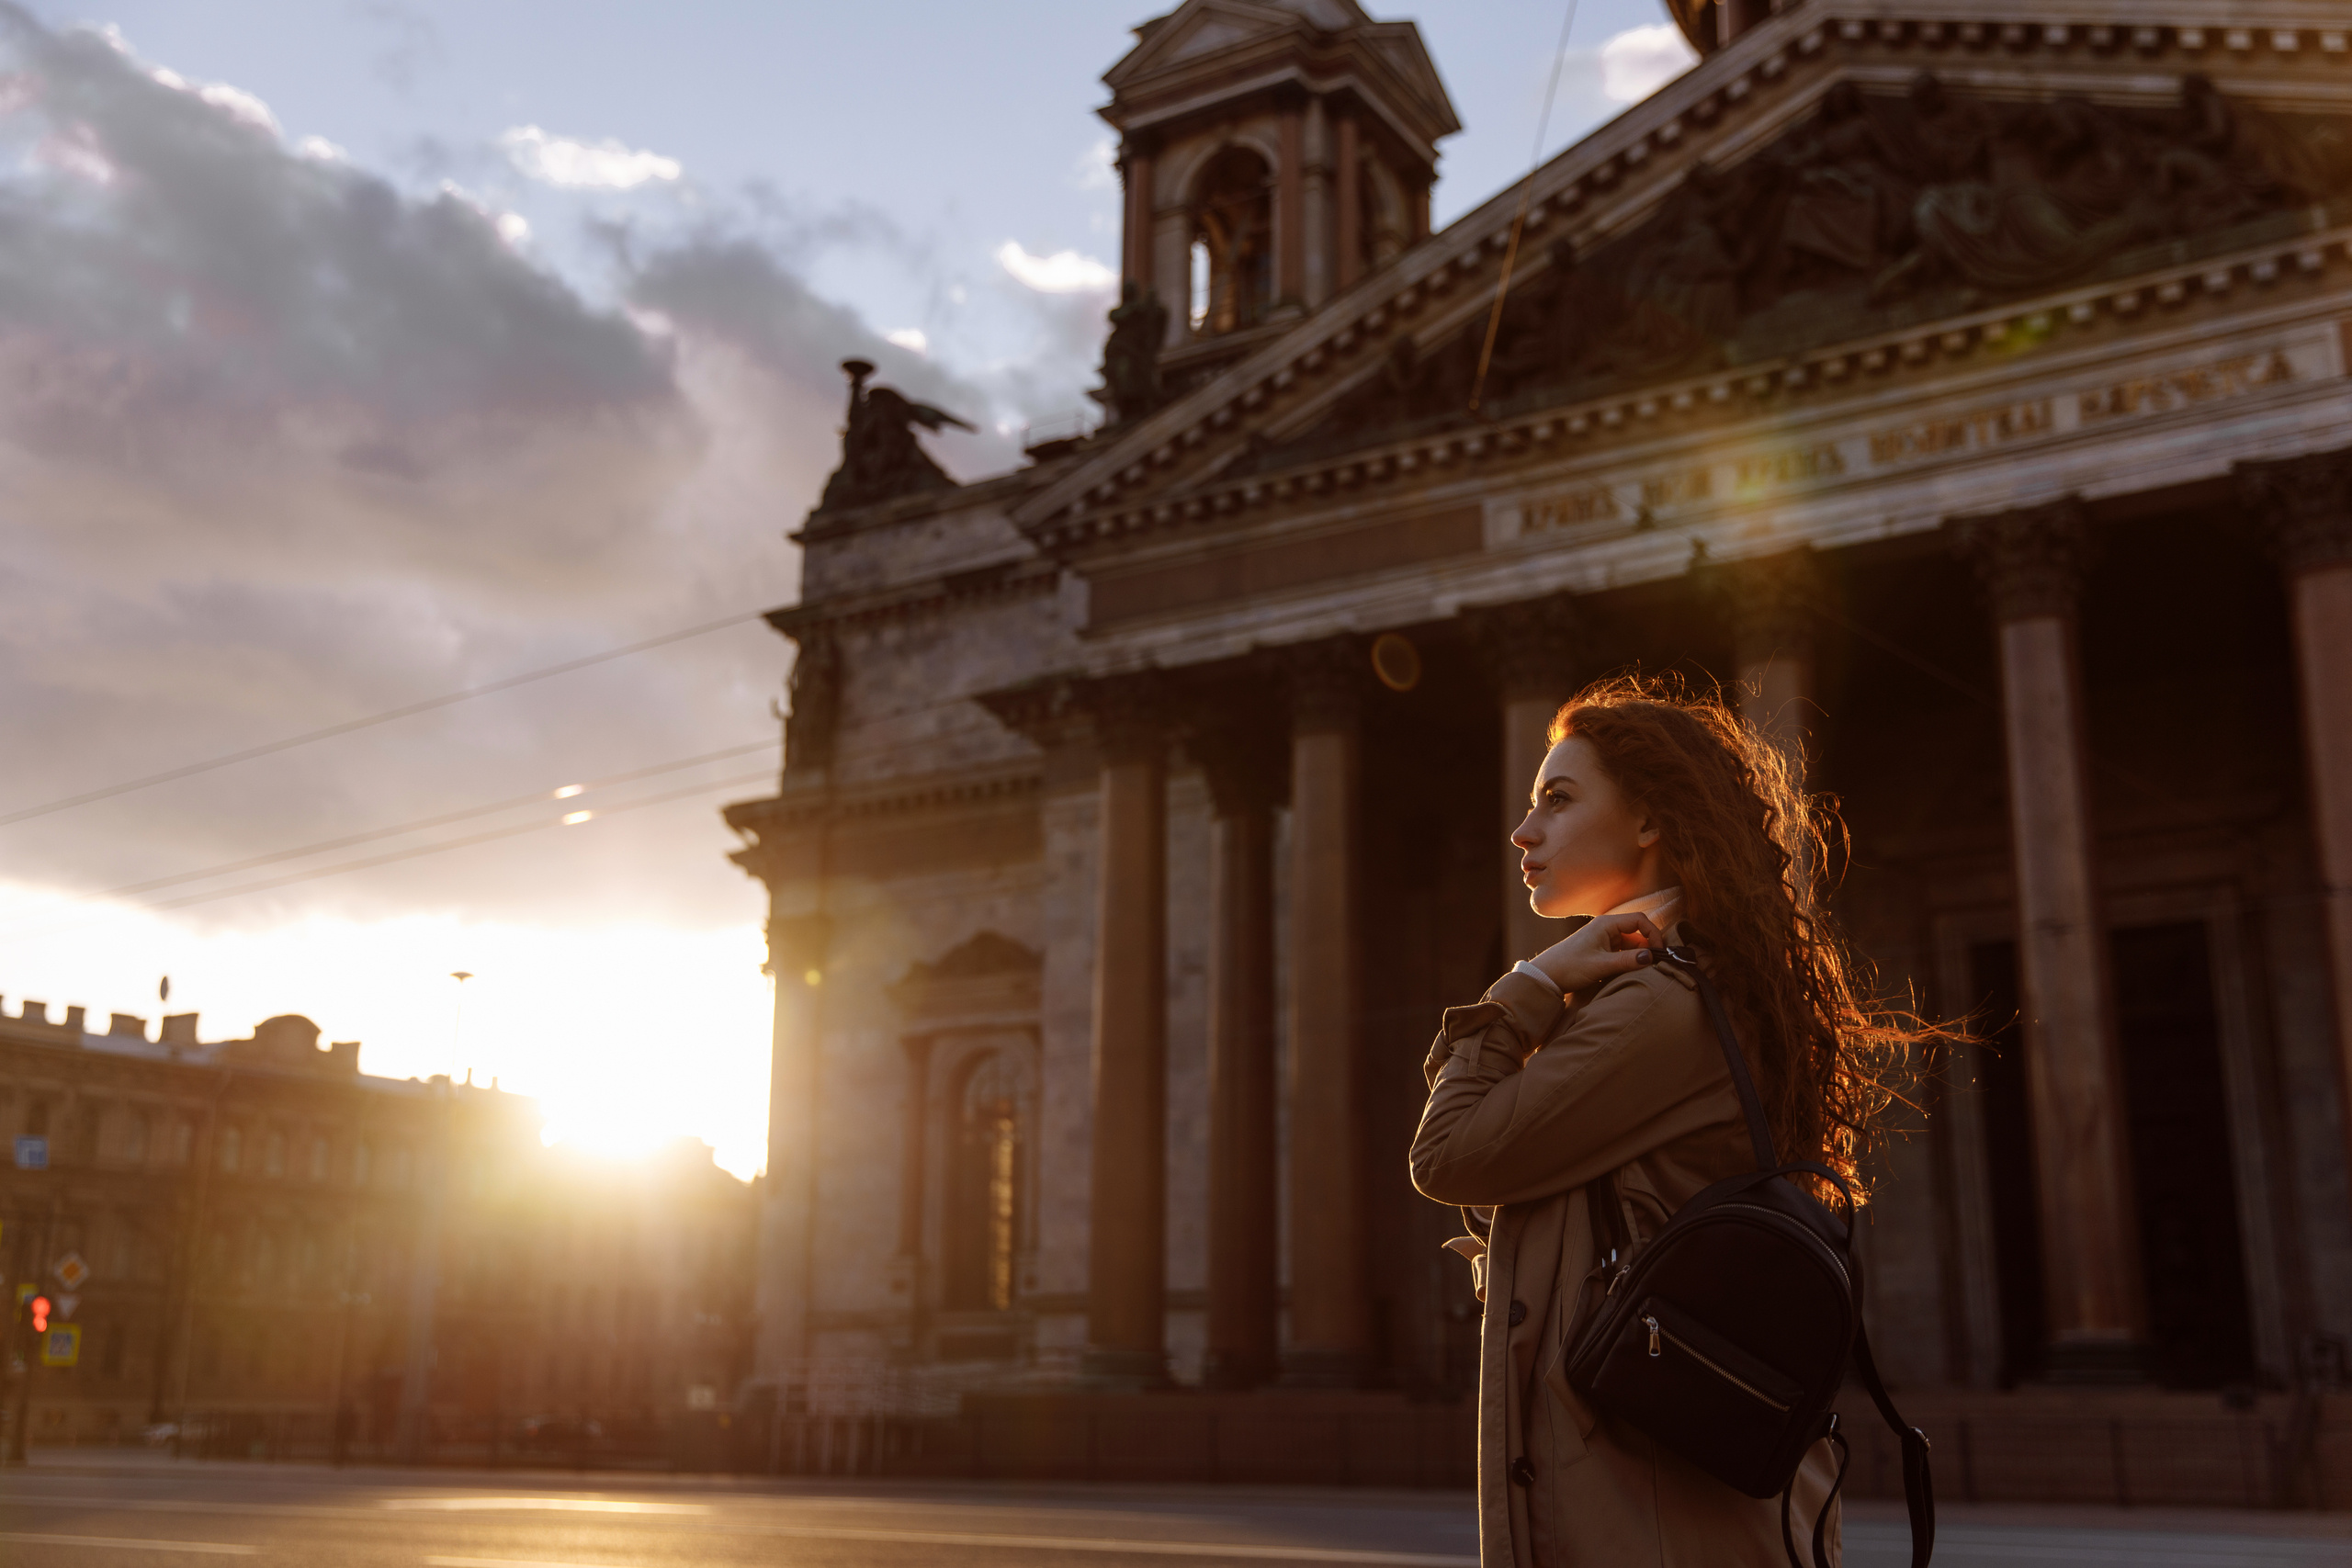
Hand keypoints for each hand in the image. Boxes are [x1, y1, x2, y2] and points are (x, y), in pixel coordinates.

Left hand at [1528, 911, 1665, 995]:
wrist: (1547, 975)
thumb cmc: (1570, 967)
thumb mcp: (1601, 965)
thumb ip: (1628, 961)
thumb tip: (1652, 957)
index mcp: (1606, 924)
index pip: (1640, 920)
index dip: (1653, 934)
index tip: (1659, 952)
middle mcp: (1607, 928)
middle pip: (1638, 933)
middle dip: (1648, 947)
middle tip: (1657, 965)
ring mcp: (1604, 939)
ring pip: (1631, 944)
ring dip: (1639, 956)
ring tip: (1645, 971)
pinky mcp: (1602, 950)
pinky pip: (1623, 952)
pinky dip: (1630, 960)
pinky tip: (1631, 972)